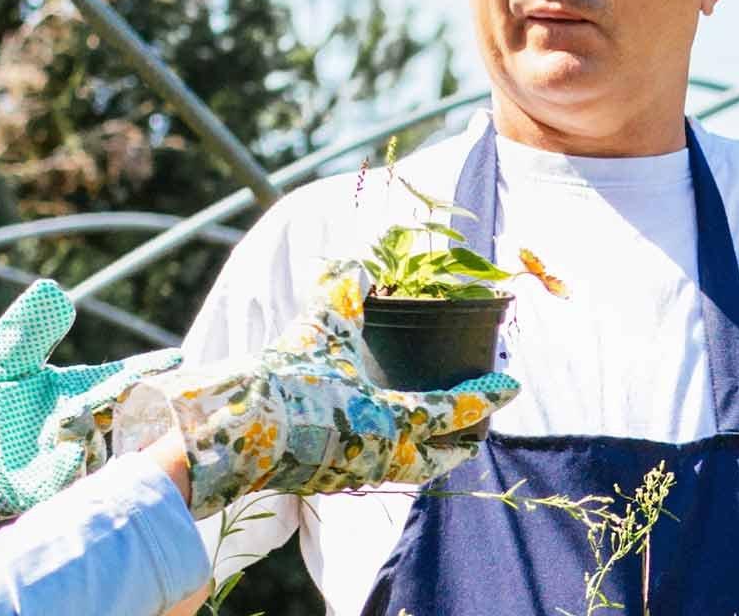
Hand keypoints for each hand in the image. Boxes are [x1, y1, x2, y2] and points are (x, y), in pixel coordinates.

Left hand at [0, 281, 184, 512]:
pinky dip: (65, 467)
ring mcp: (62, 461)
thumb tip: (54, 292)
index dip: (148, 369)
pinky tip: (63, 450)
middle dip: (130, 402)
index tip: (177, 358)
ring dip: (90, 433)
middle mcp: (78, 428)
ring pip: (93, 450)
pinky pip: (59, 483)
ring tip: (77, 413)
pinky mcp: (35, 492)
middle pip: (116, 415)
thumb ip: (27, 329)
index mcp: (77, 392)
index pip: (119, 379)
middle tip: (137, 385)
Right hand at [102, 278, 518, 517]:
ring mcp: (355, 475)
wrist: (227, 431)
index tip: (511, 385)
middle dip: (466, 439)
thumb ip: (345, 291)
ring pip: (412, 470)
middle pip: (443, 457)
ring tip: (439, 431)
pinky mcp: (327, 481)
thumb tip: (360, 257)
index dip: (486, 397)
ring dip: (432, 451)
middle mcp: (383, 456)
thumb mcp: (320, 328)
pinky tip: (385, 438)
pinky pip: (378, 471)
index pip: (455, 412)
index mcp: (392, 421)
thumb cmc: (281, 380)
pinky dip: (396, 456)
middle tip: (480, 420)